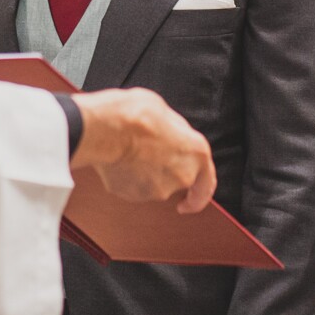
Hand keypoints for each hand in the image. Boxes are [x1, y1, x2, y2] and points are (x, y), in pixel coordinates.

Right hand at [70, 88, 215, 213]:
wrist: (107, 129)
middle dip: (163, 171)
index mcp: (196, 153)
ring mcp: (157, 189)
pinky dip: (127, 178)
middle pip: (176, 181)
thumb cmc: (136, 116)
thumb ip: (175, 132)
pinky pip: (132, 187)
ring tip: (129, 149)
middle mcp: (181, 176)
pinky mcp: (133, 194)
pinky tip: (119, 160)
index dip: (199, 195)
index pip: (207, 184)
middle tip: (146, 151)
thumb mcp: (165, 112)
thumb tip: (172, 136)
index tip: (190, 202)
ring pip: (152, 185)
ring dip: (143, 173)